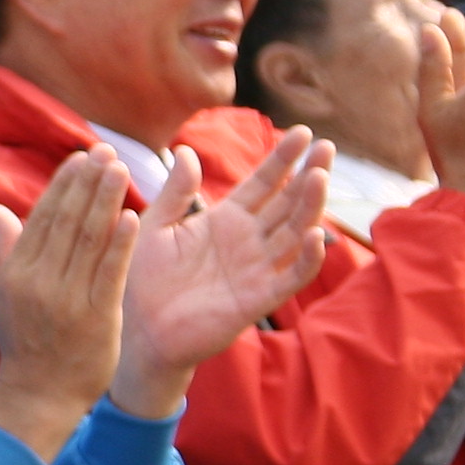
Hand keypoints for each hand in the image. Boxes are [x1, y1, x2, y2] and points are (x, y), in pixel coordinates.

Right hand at [0, 153, 138, 455]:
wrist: (39, 393)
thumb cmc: (24, 342)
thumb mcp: (2, 295)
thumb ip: (4, 250)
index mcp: (17, 271)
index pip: (42, 216)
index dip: (63, 184)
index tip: (81, 156)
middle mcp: (39, 280)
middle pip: (66, 221)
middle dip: (87, 183)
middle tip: (105, 151)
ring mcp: (67, 298)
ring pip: (88, 240)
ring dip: (105, 201)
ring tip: (120, 169)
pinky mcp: (95, 316)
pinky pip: (109, 273)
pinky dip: (119, 244)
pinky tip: (131, 217)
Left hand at [115, 136, 329, 415]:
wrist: (138, 332)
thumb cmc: (143, 280)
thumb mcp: (156, 227)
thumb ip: (174, 193)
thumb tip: (184, 151)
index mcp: (225, 220)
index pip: (263, 184)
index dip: (283, 160)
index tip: (304, 132)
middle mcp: (248, 242)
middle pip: (287, 203)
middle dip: (308, 175)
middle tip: (326, 147)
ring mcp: (257, 269)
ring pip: (294, 234)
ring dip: (310, 207)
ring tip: (319, 177)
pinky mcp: (257, 299)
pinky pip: (290, 277)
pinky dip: (306, 259)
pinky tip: (314, 235)